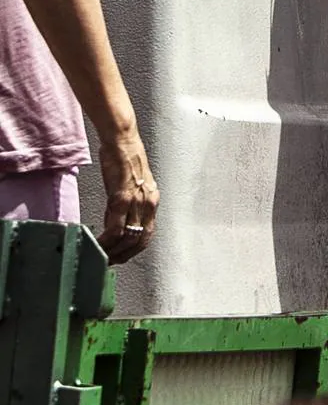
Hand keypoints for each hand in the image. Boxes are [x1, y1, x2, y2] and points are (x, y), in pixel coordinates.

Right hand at [98, 131, 157, 264]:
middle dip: (124, 255)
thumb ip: (126, 205)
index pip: (148, 234)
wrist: (122, 142)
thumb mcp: (131, 186)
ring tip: (101, 257)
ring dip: (114, 251)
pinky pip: (116, 227)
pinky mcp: (122, 197)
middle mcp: (149, 203)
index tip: (122, 258)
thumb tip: (116, 224)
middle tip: (109, 263)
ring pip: (128, 237)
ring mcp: (137, 201)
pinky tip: (98, 244)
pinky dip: (107, 240)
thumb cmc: (125, 160)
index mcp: (152, 201)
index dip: (135, 250)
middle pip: (139, 240)